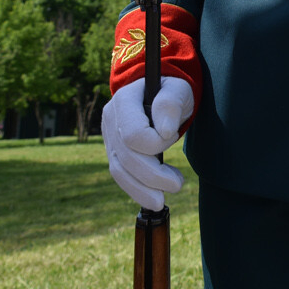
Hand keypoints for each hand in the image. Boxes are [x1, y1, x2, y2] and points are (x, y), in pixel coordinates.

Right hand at [102, 76, 193, 210]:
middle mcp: (111, 119)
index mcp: (124, 100)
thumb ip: (170, 104)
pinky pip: (121, 175)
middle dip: (152, 175)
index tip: (173, 136)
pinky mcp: (115, 151)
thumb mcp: (178, 89)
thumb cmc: (173, 89)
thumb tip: (164, 132)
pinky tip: (152, 198)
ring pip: (119, 170)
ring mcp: (110, 136)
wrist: (162, 90)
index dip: (155, 144)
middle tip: (178, 184)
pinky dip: (136, 190)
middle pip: (127, 156)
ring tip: (162, 200)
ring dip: (142, 190)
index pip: (133, 134)